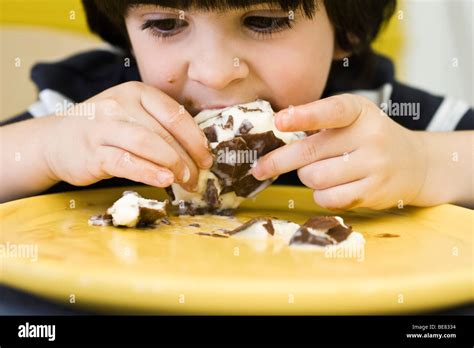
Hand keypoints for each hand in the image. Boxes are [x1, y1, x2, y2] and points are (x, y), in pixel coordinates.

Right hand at [44, 81, 212, 190]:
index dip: (196, 139)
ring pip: (148, 143)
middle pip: (165, 132)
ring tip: (186, 181)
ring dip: (173, 164)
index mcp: (137, 92)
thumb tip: (196, 152)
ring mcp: (104, 126)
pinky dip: (149, 172)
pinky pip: (126, 161)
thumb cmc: (104, 130)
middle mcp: (121, 104)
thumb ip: (159, 126)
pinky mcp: (92, 150)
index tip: (207, 158)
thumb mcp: (132, 116)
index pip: (176, 114)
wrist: (55, 140)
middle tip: (198, 177)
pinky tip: (165, 181)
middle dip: (188, 158)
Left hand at [251, 94, 427, 209]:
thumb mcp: (351, 119)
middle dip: (278, 162)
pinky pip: (328, 198)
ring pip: (315, 178)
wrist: (413, 164)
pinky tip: (332, 186)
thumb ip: (319, 123)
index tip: (280, 121)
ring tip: (322, 171)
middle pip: (310, 152)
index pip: (331, 111)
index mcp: (359, 111)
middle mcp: (370, 135)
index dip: (304, 116)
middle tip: (259, 168)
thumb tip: (275, 134)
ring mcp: (375, 165)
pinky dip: (321, 195)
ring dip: (308, 178)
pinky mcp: (374, 192)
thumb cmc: (368, 138)